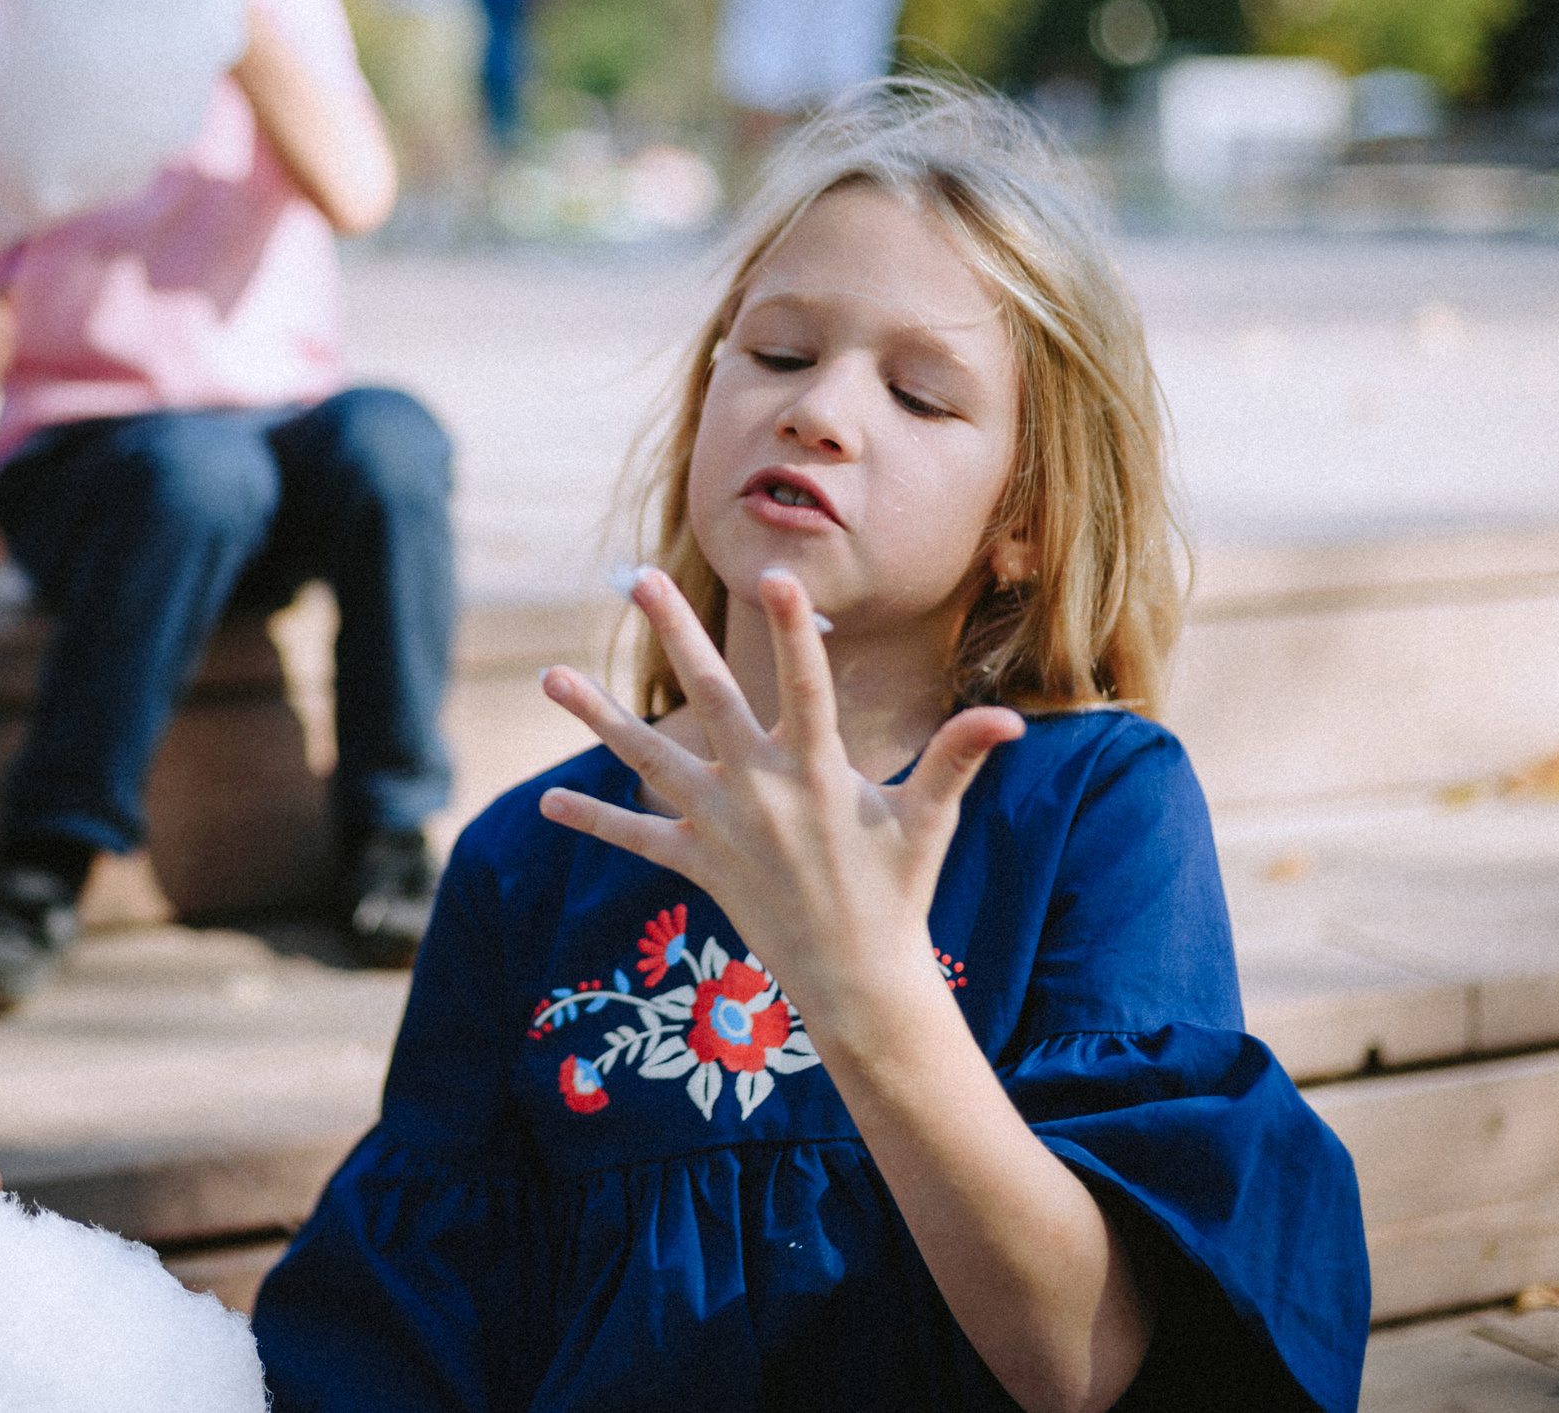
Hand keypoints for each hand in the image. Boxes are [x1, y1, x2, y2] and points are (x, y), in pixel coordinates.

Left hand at [537, 566, 1022, 1023]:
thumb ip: (957, 758)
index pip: (808, 686)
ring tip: (551, 675)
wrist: (856, 980)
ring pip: (648, 759)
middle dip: (677, 635)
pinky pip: (635, 839)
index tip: (775, 577)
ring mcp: (720, 827)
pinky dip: (592, 821)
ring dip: (598, 716)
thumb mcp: (928, 819)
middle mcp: (760, 791)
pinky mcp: (696, 864)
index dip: (794, 633)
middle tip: (641, 579)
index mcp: (818, 772)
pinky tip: (545, 801)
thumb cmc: (897, 890)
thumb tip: (1012, 718)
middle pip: (710, 697)